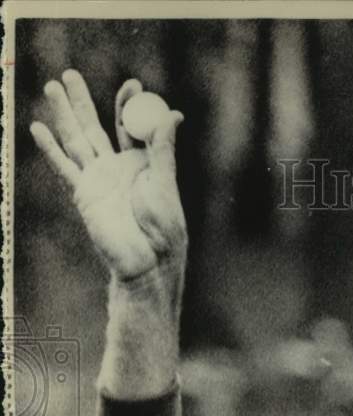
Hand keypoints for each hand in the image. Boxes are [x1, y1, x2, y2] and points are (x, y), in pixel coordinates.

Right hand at [30, 70, 186, 280]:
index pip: (128, 126)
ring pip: (76, 140)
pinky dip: (50, 149)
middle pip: (94, 127)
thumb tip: (171, 115)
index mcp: (141, 163)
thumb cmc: (165, 226)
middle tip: (70, 74)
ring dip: (63, 115)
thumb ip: (162, 149)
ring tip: (51, 86)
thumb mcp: (165, 182)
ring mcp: (97, 179)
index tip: (134, 85)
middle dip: (81, 101)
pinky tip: (37, 128)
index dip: (128, 105)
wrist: (148, 260)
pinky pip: (64, 168)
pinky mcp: (83, 194)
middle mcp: (116, 168)